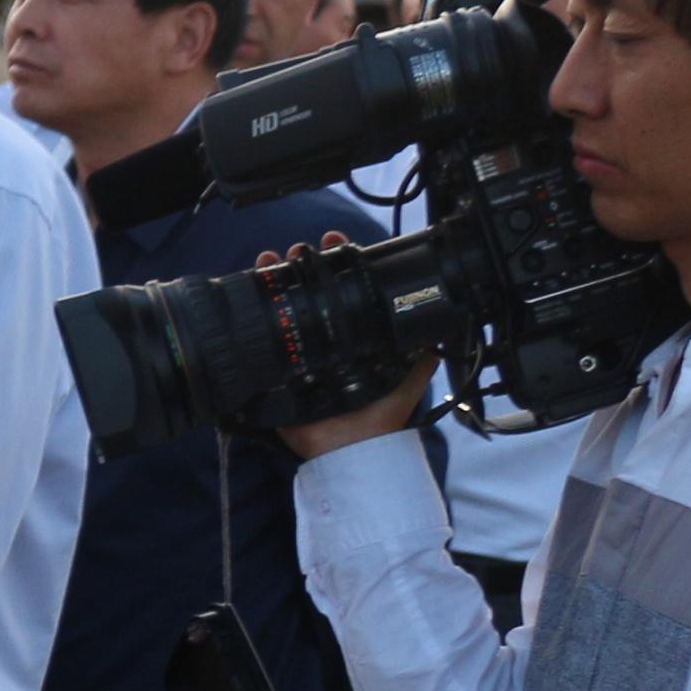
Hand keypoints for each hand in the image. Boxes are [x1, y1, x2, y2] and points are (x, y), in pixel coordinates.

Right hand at [271, 238, 428, 459]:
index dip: (337, 265)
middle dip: (301, 265)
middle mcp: (321, 342)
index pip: (341, 292)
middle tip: (300, 250)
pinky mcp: (272, 371)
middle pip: (306, 292)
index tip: (335, 243)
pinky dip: (250, 310)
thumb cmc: (380, 416)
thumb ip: (423, 351)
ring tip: (271, 259)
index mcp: (350, 339)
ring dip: (273, 278)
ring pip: (279, 307)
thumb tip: (441, 321)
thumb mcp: (410, 377)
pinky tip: (251, 284)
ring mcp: (294, 355)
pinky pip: (259, 338)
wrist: (350, 447)